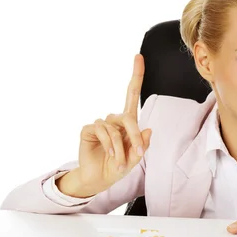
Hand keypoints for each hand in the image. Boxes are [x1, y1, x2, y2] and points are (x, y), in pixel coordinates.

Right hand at [65, 54, 151, 195]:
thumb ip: (141, 145)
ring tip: (120, 162)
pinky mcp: (88, 129)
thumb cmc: (118, 167)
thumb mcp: (134, 159)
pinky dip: (109, 145)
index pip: (132, 94)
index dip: (136, 75)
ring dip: (119, 147)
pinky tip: (110, 155)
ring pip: (114, 129)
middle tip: (138, 153)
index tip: (138, 57)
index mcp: (127, 122)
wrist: (99, 179)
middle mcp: (114, 119)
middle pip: (128, 117)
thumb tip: (147, 129)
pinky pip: (102, 131)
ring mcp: (100, 124)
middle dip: (134, 136)